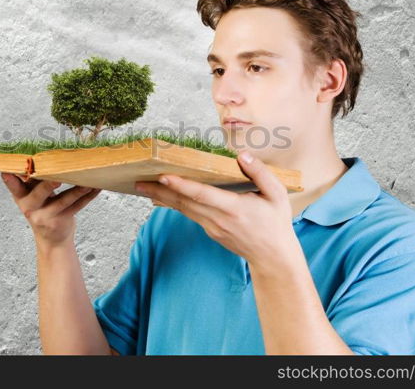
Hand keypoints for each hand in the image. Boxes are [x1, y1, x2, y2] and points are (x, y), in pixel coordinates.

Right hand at [1, 173, 101, 247]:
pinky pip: (77, 206)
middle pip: (39, 194)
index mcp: (21, 199)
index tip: (6, 172)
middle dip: (47, 186)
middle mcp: (32, 208)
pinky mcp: (62, 220)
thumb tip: (38, 157)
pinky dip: (88, 196)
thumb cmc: (41, 210)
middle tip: (56, 178)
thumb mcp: (31, 198)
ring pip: (64, 200)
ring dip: (78, 190)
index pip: (14, 188)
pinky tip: (96, 187)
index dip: (10, 180)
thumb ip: (32, 182)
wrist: (52, 240)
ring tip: (87, 182)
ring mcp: (47, 216)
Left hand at [134, 149, 296, 273]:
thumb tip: (242, 155)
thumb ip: (260, 173)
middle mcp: (218, 218)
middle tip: (137, 180)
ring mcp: (211, 227)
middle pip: (183, 202)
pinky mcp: (209, 231)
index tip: (163, 177)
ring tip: (142, 186)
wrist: (272, 258)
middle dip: (159, 191)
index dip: (181, 185)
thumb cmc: (276, 224)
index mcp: (233, 207)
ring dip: (161, 197)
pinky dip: (174, 204)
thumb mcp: (277, 195)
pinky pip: (189, 214)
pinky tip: (161, 196)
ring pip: (182, 209)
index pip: (201, 194)